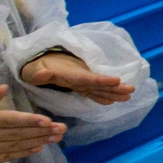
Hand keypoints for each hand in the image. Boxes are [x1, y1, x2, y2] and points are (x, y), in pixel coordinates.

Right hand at [0, 84, 65, 162]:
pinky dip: (23, 152)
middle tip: (62, 129)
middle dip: (42, 131)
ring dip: (38, 141)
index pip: (11, 120)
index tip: (47, 120)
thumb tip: (4, 87)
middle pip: (19, 133)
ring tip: (56, 137)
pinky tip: (37, 148)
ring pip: (16, 145)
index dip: (30, 121)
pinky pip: (7, 156)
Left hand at [19, 51, 135, 103]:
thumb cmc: (33, 68)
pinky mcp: (80, 85)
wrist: (37, 62)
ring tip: (129, 95)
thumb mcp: (30, 71)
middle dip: (115, 86)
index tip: (116, 80)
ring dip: (114, 91)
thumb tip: (44, 73)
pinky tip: (113, 101)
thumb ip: (37, 74)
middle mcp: (79, 76)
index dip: (102, 80)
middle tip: (131, 89)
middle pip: (99, 83)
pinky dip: (104, 95)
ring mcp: (81, 81)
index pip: (88, 78)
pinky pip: (94, 91)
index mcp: (69, 73)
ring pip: (100, 87)